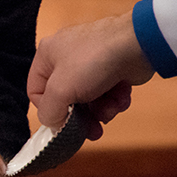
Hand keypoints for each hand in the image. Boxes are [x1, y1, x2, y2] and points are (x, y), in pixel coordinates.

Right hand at [28, 11, 154, 139]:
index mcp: (47, 55)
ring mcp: (91, 60)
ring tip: (111, 110)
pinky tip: (122, 98)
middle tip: (93, 131)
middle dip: (82, 117)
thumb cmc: (93, 62)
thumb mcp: (61, 91)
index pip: (37, 91)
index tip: (65, 123)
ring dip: (101, 110)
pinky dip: (115, 99)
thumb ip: (49, 113)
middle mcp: (66, 56)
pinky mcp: (113, 66)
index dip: (49, 111)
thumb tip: (55, 126)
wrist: (139, 45)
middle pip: (66, 99)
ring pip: (89, 99)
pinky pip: (107, 91)